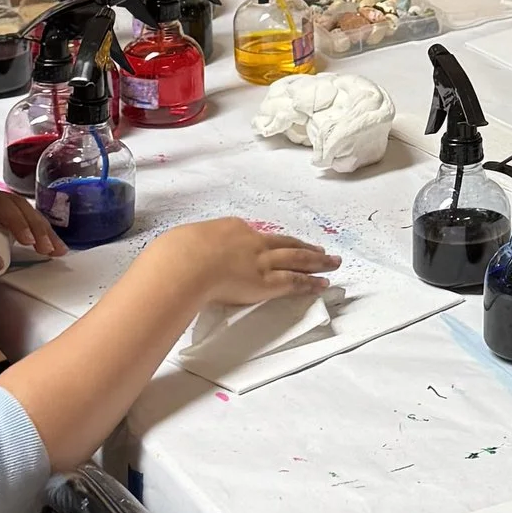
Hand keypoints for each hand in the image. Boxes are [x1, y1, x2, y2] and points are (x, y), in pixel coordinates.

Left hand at [0, 184, 59, 281]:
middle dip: (36, 226)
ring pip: (18, 209)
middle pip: (13, 204)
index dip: (17, 222)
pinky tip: (45, 242)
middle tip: (52, 249)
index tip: (30, 243)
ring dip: (39, 227)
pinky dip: (30, 229)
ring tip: (57, 248)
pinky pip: (14, 216)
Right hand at [149, 217, 338, 313]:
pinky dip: (311, 282)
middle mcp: (252, 241)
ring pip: (297, 259)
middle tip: (320, 249)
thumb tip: (179, 253)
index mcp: (231, 229)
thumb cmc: (178, 253)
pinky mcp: (268, 281)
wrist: (187, 261)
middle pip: (285, 243)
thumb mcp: (184, 242)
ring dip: (317, 261)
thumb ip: (190, 247)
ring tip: (333, 262)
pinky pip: (294, 281)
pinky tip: (323, 283)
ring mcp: (262, 261)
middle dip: (304, 246)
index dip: (270, 241)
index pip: (255, 235)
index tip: (277, 244)